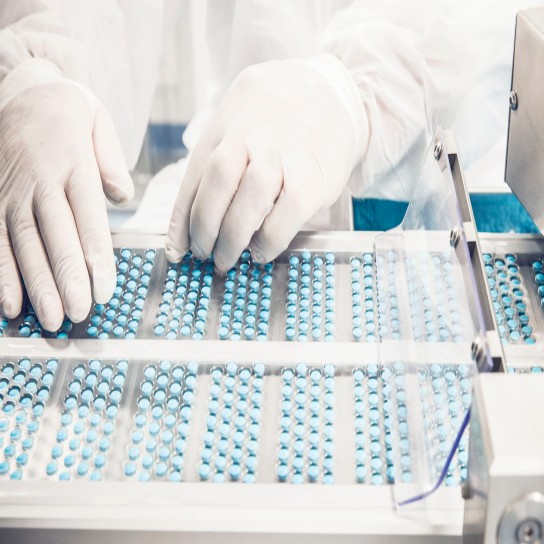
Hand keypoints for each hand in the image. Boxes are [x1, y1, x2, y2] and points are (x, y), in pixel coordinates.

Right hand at [0, 67, 132, 330]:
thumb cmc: (69, 113)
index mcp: (73, 165)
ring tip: (50, 318)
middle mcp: (40, 181)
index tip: (105, 291)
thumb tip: (121, 197)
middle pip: (55, 237)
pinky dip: (1, 274)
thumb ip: (111, 162)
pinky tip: (9, 305)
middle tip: (79, 314)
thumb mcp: (99, 124)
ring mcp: (11, 192)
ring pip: (23, 244)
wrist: (18, 88)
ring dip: (35, 285)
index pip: (88, 218)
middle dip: (66, 279)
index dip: (96, 258)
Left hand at [165, 54, 367, 270]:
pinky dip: (268, 241)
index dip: (182, 216)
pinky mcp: (314, 178)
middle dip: (203, 227)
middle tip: (203, 254)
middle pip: (219, 180)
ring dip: (232, 238)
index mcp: (230, 120)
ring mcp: (286, 153)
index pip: (197, 173)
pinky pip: (285, 216)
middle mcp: (254, 132)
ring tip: (226, 259)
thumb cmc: (285, 119)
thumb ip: (220, 158)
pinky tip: (260, 252)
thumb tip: (192, 219)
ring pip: (251, 198)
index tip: (176, 247)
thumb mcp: (244, 118)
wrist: (339, 97)